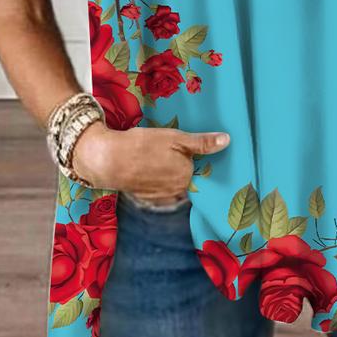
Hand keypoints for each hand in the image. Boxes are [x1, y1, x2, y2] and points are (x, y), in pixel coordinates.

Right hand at [72, 121, 230, 199]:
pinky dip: (158, 182)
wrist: (108, 160)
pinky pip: (160, 191)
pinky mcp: (147, 199)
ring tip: (158, 161)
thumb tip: (227, 140)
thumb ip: (202, 142)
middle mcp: (178, 191)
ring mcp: (162, 197)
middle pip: (187, 178)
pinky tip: (150, 170)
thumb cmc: (143, 145)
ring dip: (170, 176)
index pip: (200, 168)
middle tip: (169, 152)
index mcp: (187, 175)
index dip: (195, 158)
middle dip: (183, 167)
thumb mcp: (176, 137)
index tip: (189, 151)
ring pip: (174, 185)